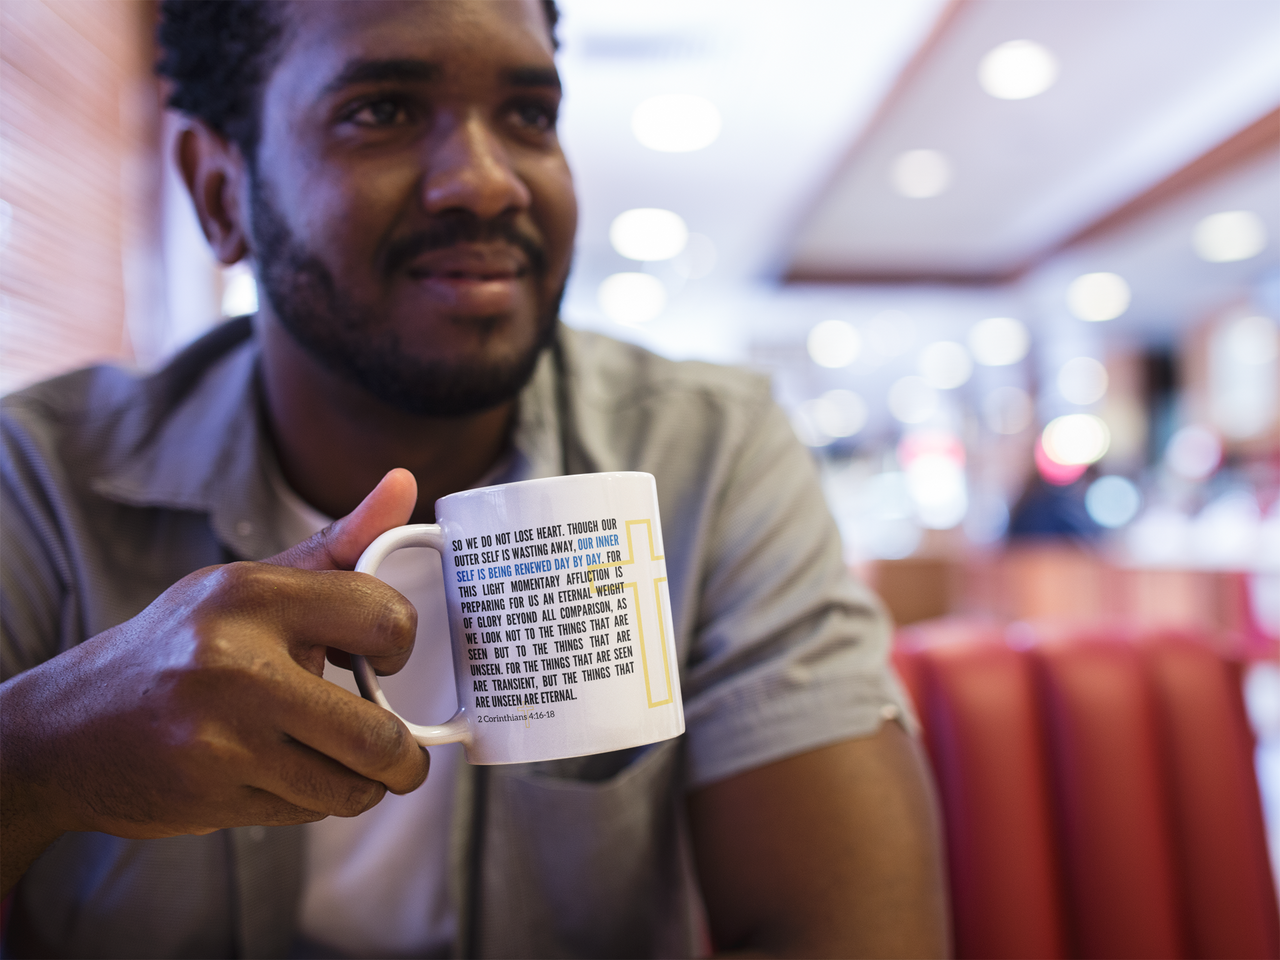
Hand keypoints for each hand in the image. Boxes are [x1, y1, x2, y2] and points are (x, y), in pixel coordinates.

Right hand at [0, 469, 429, 894]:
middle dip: (403, 756)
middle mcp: (235, 662)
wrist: (66, 730)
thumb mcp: (249, 584)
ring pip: (348, 785)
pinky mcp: (210, 793)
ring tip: (345, 766)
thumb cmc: (178, 648)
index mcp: (251, 596)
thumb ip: (337, 545)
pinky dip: (312, 802)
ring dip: (362, 786)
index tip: (387, 660)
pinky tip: (285, 775)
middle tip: (400, 754)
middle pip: (376, 733)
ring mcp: (221, 735)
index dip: (402, 646)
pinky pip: (305, 811)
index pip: (383, 617)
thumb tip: (403, 483)